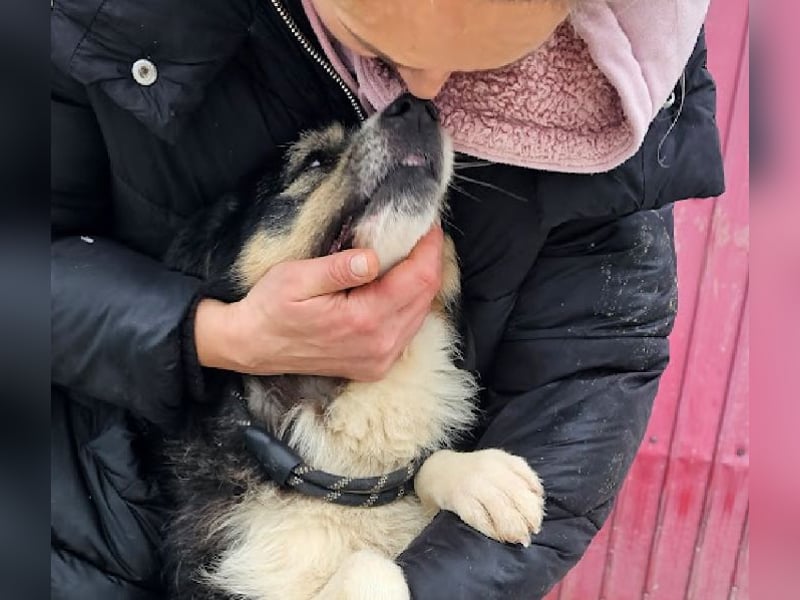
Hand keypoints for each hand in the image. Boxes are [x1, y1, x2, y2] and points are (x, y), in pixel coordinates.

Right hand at [194, 227, 443, 380]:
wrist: (254, 346)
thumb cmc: (271, 308)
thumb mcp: (296, 278)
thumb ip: (337, 269)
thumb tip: (372, 259)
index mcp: (363, 319)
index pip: (418, 278)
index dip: (429, 247)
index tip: (428, 222)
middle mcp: (379, 344)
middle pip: (426, 295)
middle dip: (430, 260)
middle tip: (422, 233)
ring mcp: (380, 359)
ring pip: (422, 313)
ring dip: (422, 282)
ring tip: (413, 253)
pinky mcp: (376, 365)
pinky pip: (408, 329)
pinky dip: (411, 304)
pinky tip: (399, 285)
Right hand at [415, 449, 544, 546]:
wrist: (435, 471)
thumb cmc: (472, 472)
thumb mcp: (496, 462)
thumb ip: (518, 474)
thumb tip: (538, 496)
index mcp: (501, 459)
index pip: (526, 478)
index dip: (536, 501)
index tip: (537, 516)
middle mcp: (488, 469)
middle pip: (517, 495)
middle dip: (529, 516)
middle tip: (533, 531)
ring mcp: (473, 484)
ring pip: (502, 509)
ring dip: (515, 528)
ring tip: (520, 539)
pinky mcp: (459, 499)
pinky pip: (481, 519)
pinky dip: (494, 531)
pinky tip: (500, 537)